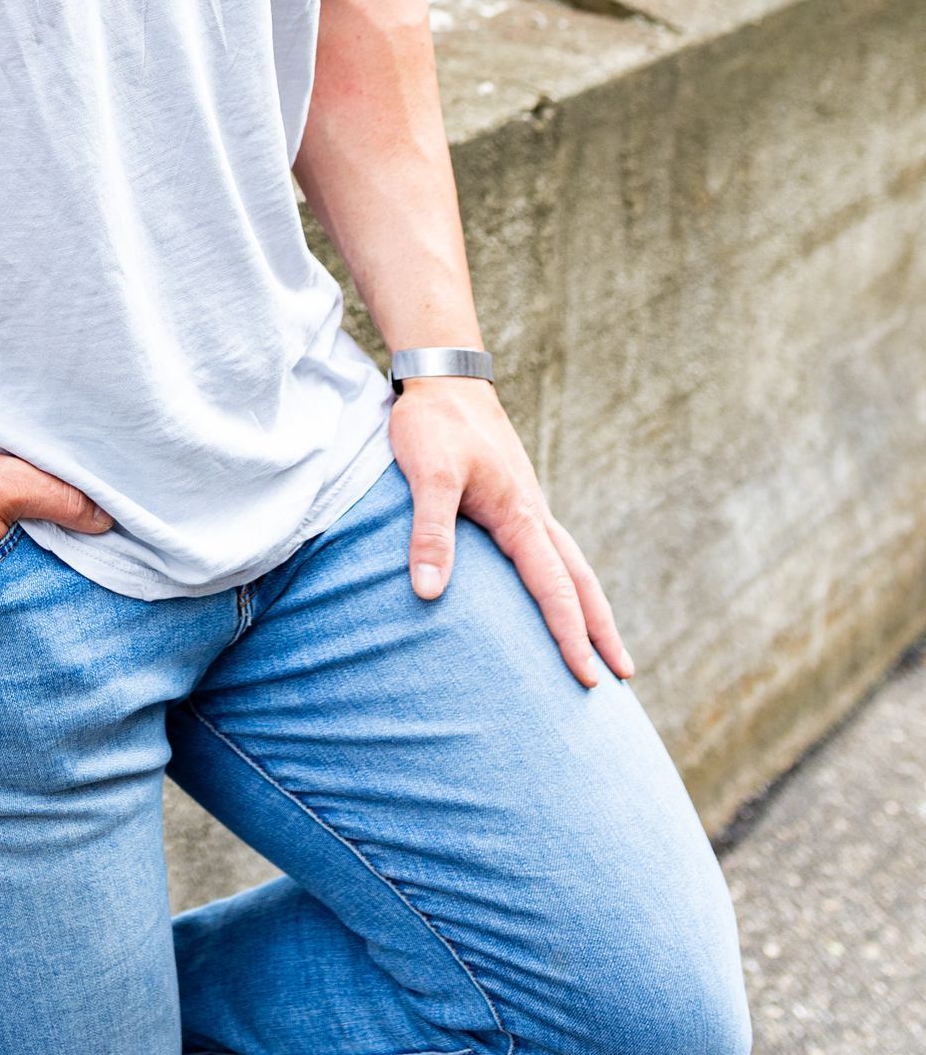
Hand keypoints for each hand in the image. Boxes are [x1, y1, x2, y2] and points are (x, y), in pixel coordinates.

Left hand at [389, 378, 633, 689]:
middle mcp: (533, 515)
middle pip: (580, 583)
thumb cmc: (434, 423)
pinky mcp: (513, 498)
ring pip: (571, 565)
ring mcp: (527, 506)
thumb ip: (430, 531)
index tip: (590, 679)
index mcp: (521, 517)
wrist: (444, 375)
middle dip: (601, 630)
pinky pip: (550, 550)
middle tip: (626, 676)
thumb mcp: (428, 475)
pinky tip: (557, 589)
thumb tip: (429, 593)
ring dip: (590, 606)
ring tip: (606, 643)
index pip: (554, 590)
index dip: (571, 637)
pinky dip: (565, 579)